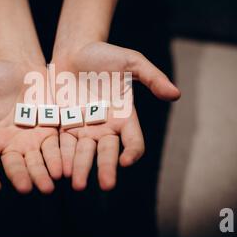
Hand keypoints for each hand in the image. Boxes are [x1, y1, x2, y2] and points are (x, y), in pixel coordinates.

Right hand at [0, 60, 61, 193]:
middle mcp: (12, 144)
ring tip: (50, 183)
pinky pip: (56, 147)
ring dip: (43, 173)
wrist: (20, 64)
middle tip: (27, 188)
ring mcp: (32, 139)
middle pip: (15, 166)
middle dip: (22, 178)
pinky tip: (64, 167)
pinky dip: (59, 158)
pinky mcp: (51, 130)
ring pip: (38, 161)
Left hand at [52, 42, 179, 190]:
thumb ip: (152, 77)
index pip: (133, 141)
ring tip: (77, 183)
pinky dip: (63, 157)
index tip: (125, 160)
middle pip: (108, 152)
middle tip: (105, 185)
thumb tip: (176, 94)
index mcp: (124, 116)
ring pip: (84, 153)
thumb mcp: (131, 62)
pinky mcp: (64, 126)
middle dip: (106, 168)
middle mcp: (105, 127)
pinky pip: (63, 145)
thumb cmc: (104, 55)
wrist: (74, 51)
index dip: (132, 152)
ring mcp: (84, 128)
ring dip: (81, 168)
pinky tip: (60, 169)